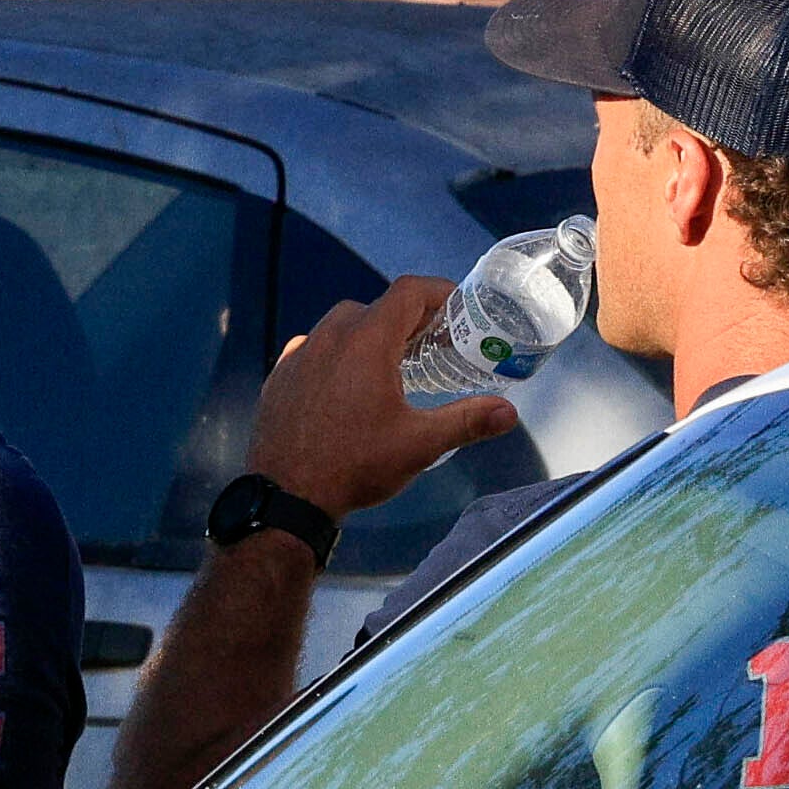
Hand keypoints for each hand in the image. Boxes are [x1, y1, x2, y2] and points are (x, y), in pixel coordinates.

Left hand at [250, 285, 526, 520]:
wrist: (286, 496)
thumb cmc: (355, 464)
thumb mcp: (419, 444)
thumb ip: (467, 421)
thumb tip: (508, 413)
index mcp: (366, 340)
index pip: (408, 292)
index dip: (439, 293)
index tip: (459, 310)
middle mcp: (329, 336)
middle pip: (377, 307)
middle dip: (409, 319)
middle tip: (434, 344)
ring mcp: (299, 354)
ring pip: (342, 325)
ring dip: (372, 334)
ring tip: (395, 363)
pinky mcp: (281, 375)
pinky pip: (316, 348)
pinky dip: (340, 353)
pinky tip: (351, 383)